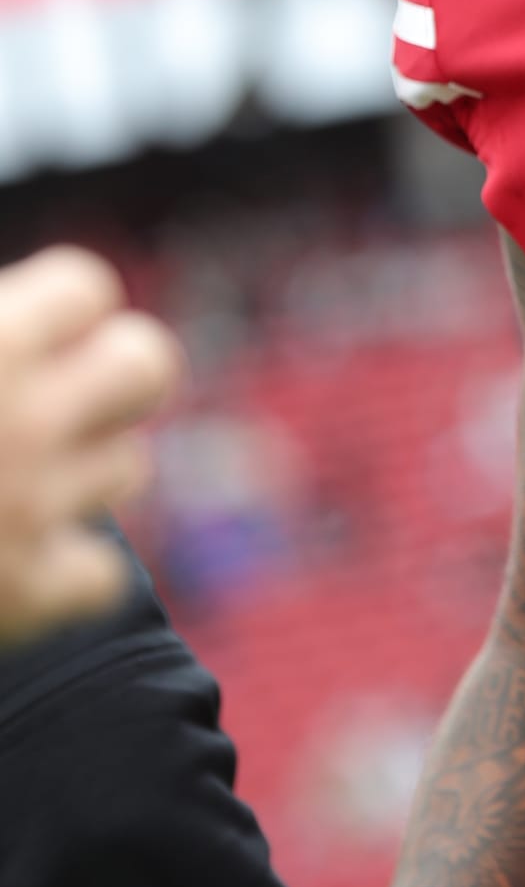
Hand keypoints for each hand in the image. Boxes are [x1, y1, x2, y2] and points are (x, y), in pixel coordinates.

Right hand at [0, 248, 179, 642]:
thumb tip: (34, 314)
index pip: (87, 288)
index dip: (63, 310)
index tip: (35, 332)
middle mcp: (19, 420)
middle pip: (148, 364)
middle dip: (114, 373)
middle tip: (66, 394)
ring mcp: (29, 511)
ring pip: (126, 467)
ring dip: (82, 470)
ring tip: (12, 481)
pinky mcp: (23, 599)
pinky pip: (104, 576)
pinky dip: (67, 571)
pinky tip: (17, 557)